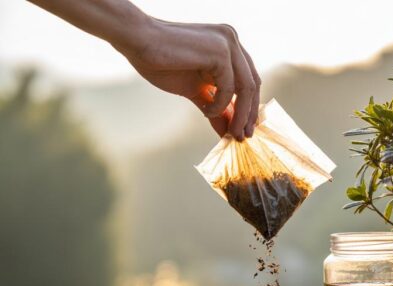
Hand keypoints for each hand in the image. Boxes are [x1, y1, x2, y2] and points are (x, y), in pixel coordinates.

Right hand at [116, 20, 260, 139]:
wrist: (137, 41)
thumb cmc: (161, 63)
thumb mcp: (195, 90)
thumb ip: (215, 106)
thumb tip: (228, 130)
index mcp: (229, 45)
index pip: (249, 79)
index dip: (249, 106)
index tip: (245, 129)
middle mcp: (232, 40)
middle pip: (252, 84)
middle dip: (249, 113)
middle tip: (243, 136)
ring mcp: (228, 43)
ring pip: (246, 87)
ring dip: (240, 115)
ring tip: (231, 132)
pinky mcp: (220, 51)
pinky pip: (229, 87)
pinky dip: (220, 104)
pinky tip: (206, 110)